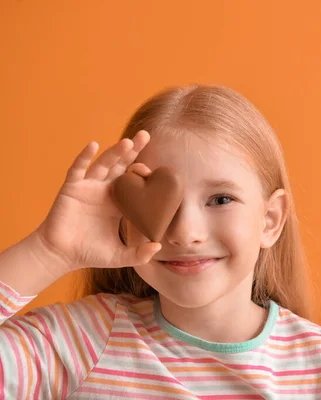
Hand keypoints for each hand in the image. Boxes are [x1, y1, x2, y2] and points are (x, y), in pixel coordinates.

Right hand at [35, 130, 160, 272]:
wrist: (60, 255)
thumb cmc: (89, 253)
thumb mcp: (119, 256)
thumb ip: (139, 254)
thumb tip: (158, 246)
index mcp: (118, 203)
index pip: (134, 182)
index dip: (143, 173)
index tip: (154, 171)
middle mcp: (105, 190)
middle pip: (121, 165)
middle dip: (133, 151)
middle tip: (145, 135)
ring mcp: (88, 187)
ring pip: (103, 164)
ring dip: (115, 152)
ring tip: (128, 141)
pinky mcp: (72, 188)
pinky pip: (78, 169)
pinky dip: (84, 157)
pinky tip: (93, 145)